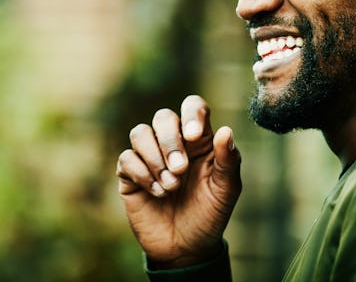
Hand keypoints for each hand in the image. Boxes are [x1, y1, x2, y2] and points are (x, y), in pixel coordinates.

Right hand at [116, 95, 241, 268]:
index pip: (193, 107)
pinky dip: (142, 174)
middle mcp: (173, 143)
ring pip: (140, 133)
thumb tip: (225, 130)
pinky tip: (158, 193)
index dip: (191, 114)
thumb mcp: (225, 190)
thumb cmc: (210, 215)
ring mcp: (150, 157)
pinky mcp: (130, 175)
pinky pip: (127, 158)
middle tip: (180, 170)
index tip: (193, 136)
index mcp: (200, 140)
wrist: (187, 249)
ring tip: (170, 186)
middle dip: (170, 141)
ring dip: (154, 158)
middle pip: (163, 117)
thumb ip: (228, 161)